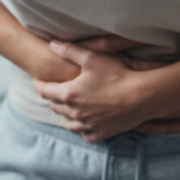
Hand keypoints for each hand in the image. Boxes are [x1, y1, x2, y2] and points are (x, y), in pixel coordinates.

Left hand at [33, 40, 179, 142]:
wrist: (141, 96)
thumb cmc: (117, 75)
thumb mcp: (92, 58)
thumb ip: (69, 50)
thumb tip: (52, 44)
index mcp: (69, 94)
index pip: (44, 91)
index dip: (39, 84)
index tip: (37, 80)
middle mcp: (75, 113)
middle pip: (54, 106)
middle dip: (52, 97)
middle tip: (53, 91)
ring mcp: (88, 125)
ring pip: (67, 123)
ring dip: (64, 115)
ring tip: (66, 107)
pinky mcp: (101, 134)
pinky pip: (84, 134)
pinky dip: (81, 128)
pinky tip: (84, 122)